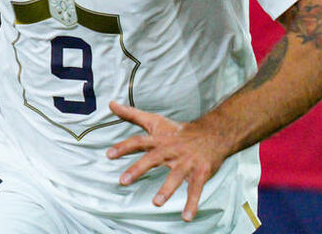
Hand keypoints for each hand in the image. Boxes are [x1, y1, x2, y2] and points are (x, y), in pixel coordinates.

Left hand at [107, 101, 227, 221]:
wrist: (211, 134)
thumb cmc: (178, 131)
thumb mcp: (155, 121)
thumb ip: (132, 115)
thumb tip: (112, 104)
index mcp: (160, 140)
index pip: (139, 141)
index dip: (124, 147)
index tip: (109, 154)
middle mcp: (171, 150)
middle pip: (153, 158)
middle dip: (138, 169)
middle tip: (123, 181)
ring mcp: (186, 162)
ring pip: (176, 175)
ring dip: (167, 189)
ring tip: (156, 203)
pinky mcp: (200, 172)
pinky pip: (195, 189)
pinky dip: (192, 203)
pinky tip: (186, 217)